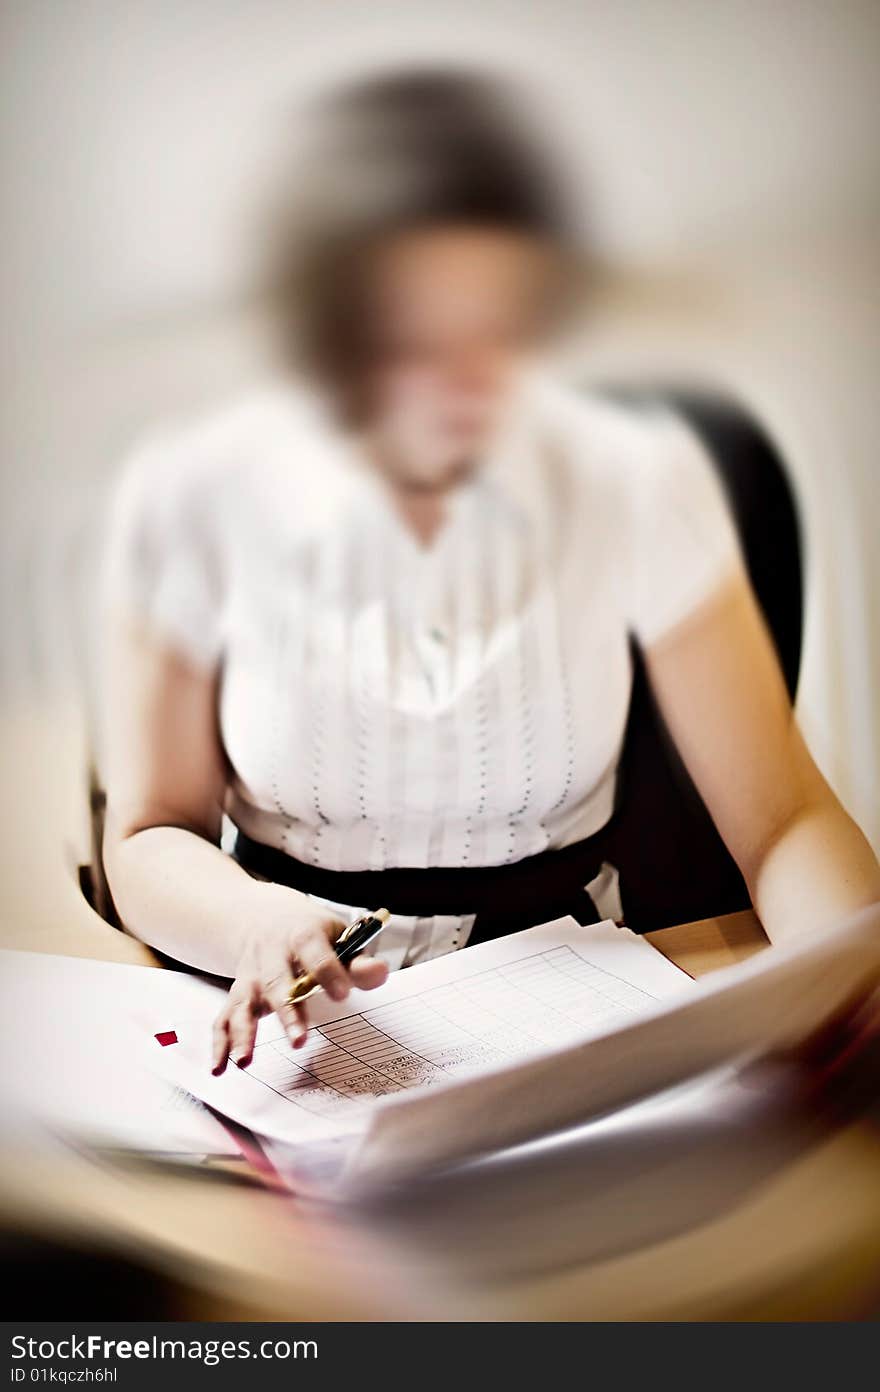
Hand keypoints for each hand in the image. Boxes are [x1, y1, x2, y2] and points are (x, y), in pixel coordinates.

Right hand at [211, 886, 387, 1072]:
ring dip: (243, 1032)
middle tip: (298, 1041)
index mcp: (302, 934)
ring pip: (244, 1003)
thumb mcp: (339, 936)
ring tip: (245, 1061)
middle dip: (286, 1012)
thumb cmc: (310, 933)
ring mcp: (251, 975)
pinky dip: (219, 1043)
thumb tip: (379, 973)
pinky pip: (223, 1018)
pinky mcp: (237, 993)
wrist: (264, 917)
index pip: (316, 953)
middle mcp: (271, 954)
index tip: (341, 995)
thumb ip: (358, 961)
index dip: (329, 973)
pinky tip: (219, 1067)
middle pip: (277, 982)